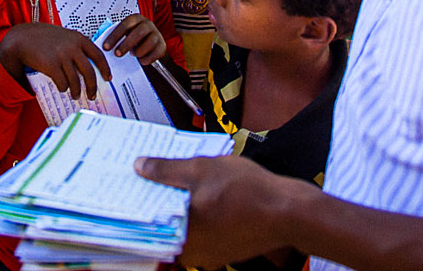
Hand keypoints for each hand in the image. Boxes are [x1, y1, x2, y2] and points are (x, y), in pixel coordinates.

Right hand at [0, 22, 109, 98]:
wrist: (24, 38)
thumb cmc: (45, 38)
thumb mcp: (65, 36)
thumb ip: (77, 47)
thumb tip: (90, 67)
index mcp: (79, 38)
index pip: (98, 55)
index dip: (105, 68)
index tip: (108, 78)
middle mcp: (72, 46)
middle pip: (89, 71)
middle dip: (92, 86)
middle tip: (92, 95)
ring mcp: (62, 56)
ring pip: (75, 80)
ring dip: (77, 91)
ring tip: (76, 95)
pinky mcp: (51, 65)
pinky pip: (62, 83)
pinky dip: (64, 88)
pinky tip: (63, 89)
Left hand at [100, 14, 166, 64]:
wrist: (151, 42)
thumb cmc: (134, 38)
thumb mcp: (126, 33)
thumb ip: (117, 37)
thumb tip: (101, 46)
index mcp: (136, 19)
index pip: (124, 25)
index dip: (114, 36)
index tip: (106, 47)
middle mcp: (147, 24)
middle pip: (138, 33)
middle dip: (126, 45)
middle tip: (117, 54)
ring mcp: (157, 34)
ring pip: (149, 42)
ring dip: (139, 51)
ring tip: (133, 55)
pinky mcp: (162, 45)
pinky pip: (156, 53)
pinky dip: (147, 58)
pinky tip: (141, 60)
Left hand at [135, 154, 297, 268]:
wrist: (288, 211)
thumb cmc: (247, 191)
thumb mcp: (201, 168)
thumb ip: (166, 170)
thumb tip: (140, 167)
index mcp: (182, 236)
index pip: (149, 219)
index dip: (140, 197)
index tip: (133, 181)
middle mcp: (193, 254)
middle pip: (166, 224)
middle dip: (160, 199)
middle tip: (154, 175)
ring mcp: (210, 256)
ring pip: (185, 228)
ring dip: (181, 206)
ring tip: (180, 179)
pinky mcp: (225, 251)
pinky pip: (203, 232)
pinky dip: (200, 215)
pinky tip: (205, 193)